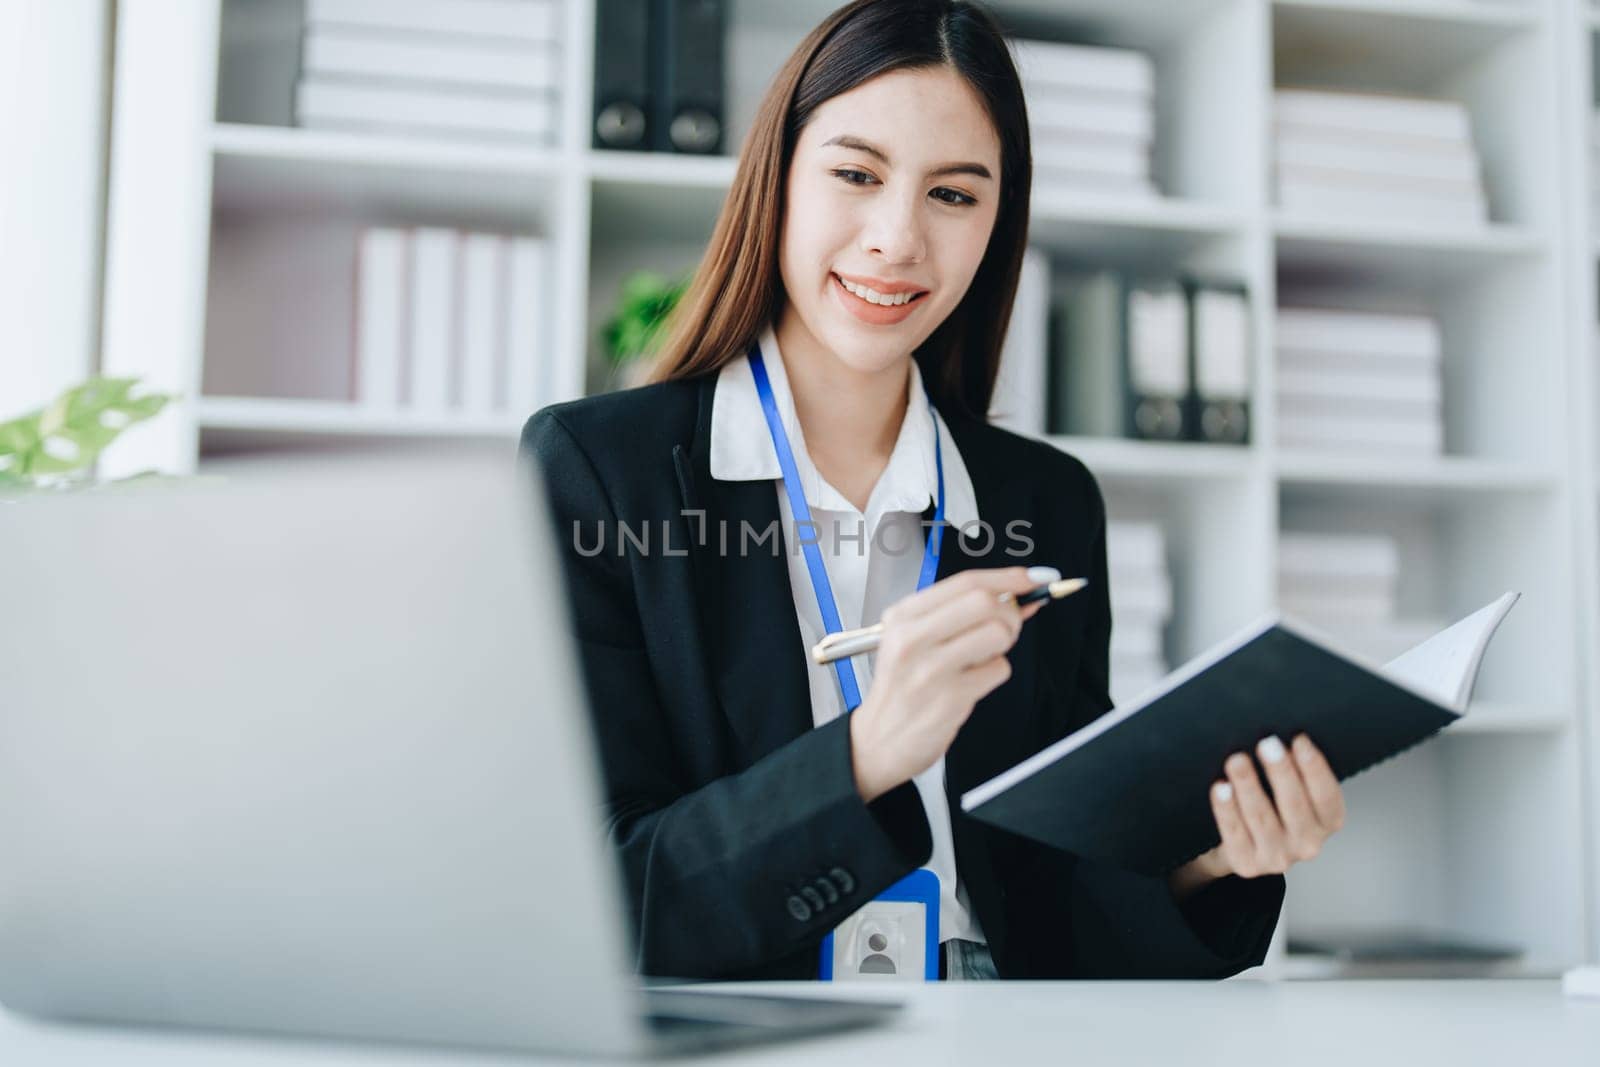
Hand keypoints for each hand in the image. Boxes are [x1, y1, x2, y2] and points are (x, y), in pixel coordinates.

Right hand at [848, 567, 1046, 801]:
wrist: (879, 740)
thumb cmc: (902, 687)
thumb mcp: (913, 639)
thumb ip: (958, 613)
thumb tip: (1017, 593)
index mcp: (902, 617)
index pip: (965, 582)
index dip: (1007, 577)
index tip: (1031, 578)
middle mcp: (912, 638)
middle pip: (984, 602)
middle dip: (1010, 611)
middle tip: (1007, 625)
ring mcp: (931, 669)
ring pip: (998, 633)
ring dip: (1005, 644)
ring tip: (984, 656)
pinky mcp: (950, 698)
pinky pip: (998, 670)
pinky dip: (995, 673)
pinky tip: (973, 682)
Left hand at [1170, 734, 1345, 899]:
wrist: (1243, 846)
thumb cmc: (1272, 807)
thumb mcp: (1291, 790)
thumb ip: (1294, 769)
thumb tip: (1280, 731)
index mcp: (1327, 822)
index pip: (1326, 795)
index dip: (1314, 767)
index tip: (1299, 740)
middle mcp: (1307, 843)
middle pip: (1294, 804)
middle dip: (1281, 771)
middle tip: (1267, 744)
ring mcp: (1277, 856)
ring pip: (1262, 817)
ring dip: (1249, 785)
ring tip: (1237, 761)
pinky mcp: (1247, 864)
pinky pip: (1234, 832)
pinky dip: (1226, 809)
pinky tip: (1221, 788)